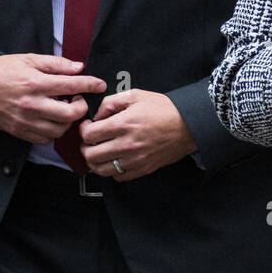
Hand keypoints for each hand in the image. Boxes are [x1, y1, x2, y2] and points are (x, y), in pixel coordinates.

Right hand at [0, 53, 106, 142]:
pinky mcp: (18, 131)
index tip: (100, 85)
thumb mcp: (28, 59)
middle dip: (80, 108)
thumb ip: (56, 64)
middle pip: (70, 115)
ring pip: (59, 130)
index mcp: (35, 83)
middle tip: (77, 99)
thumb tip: (79, 67)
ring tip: (63, 110)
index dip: (90, 85)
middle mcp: (32, 104)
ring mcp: (25, 121)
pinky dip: (52, 132)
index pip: (72, 85)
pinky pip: (44, 139)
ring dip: (67, 121)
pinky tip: (50, 120)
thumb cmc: (0, 70)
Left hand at [79, 89, 196, 179]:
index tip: (88, 126)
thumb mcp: (136, 95)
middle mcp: (127, 144)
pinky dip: (112, 171)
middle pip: (91, 155)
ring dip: (95, 161)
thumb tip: (97, 115)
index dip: (83, 130)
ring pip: (101, 169)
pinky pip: (117, 177)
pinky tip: (115, 160)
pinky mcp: (142, 169)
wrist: (188, 125)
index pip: (89, 135)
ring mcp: (134, 160)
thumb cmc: (163, 109)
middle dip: (85, 147)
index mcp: (123, 124)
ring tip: (99, 152)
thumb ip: (111, 102)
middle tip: (90, 141)